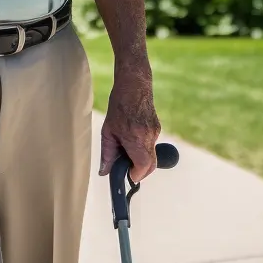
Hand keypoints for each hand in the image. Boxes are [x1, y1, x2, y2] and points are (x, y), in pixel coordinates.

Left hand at [99, 66, 159, 182]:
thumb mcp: (108, 132)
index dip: (135, 175)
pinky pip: (151, 145)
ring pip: (151, 156)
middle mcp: (150, 137)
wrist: (134, 86)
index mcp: (136, 139)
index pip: (142, 167)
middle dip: (139, 171)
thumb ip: (107, 154)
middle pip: (150, 165)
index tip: (126, 176)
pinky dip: (142, 148)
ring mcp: (156, 133)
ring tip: (125, 148)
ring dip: (140, 159)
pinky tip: (131, 137)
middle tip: (126, 169)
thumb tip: (105, 172)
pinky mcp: (157, 129)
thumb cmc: (118, 107)